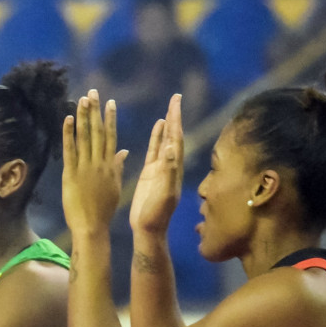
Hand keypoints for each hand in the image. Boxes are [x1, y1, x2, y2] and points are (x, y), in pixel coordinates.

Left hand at [61, 89, 127, 237]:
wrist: (92, 226)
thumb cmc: (103, 210)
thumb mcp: (115, 186)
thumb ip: (118, 166)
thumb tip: (124, 151)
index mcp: (110, 165)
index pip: (111, 137)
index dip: (110, 118)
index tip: (110, 103)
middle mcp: (99, 163)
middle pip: (98, 132)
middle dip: (95, 111)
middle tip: (93, 93)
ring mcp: (85, 167)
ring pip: (84, 137)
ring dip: (83, 117)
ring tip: (81, 99)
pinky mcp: (71, 174)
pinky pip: (69, 150)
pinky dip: (68, 134)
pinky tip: (67, 120)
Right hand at [130, 94, 183, 235]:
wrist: (148, 229)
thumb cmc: (157, 214)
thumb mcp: (164, 192)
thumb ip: (168, 171)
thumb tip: (171, 147)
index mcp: (174, 168)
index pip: (177, 138)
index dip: (176, 120)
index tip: (176, 102)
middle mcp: (170, 165)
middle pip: (174, 135)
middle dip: (175, 116)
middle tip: (175, 97)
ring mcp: (161, 168)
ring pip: (166, 140)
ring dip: (168, 124)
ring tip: (169, 107)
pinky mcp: (151, 173)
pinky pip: (155, 150)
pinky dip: (157, 137)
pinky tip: (158, 126)